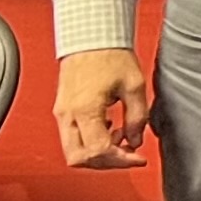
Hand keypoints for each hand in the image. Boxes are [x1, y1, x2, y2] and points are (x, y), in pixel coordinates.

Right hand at [54, 49, 151, 169]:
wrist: (91, 37)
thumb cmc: (110, 55)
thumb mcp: (135, 86)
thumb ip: (138, 118)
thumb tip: (136, 141)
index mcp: (85, 110)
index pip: (98, 151)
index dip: (120, 161)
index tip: (138, 158)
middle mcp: (68, 114)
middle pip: (78, 159)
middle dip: (105, 163)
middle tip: (128, 155)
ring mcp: (62, 112)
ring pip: (72, 151)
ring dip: (98, 154)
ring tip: (122, 139)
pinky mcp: (62, 109)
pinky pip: (72, 137)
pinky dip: (91, 142)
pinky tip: (111, 130)